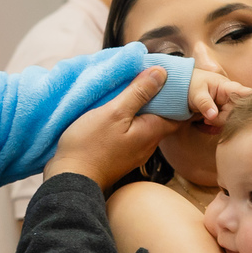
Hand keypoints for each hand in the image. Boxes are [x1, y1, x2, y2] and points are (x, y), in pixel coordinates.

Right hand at [45, 67, 180, 190]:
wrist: (71, 178)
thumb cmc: (91, 145)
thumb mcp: (115, 112)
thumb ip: (139, 93)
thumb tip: (162, 73)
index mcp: (152, 132)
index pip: (180, 113)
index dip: (180, 95)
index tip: (172, 78)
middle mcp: (148, 144)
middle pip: (163, 117)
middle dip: (160, 98)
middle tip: (151, 77)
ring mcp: (134, 152)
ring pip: (146, 124)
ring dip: (142, 108)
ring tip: (132, 89)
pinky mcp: (120, 155)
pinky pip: (132, 132)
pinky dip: (130, 118)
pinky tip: (118, 110)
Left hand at [188, 68, 251, 123]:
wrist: (181, 88)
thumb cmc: (191, 85)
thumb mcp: (196, 93)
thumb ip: (205, 103)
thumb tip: (213, 115)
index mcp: (227, 87)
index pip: (244, 92)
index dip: (251, 100)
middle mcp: (231, 97)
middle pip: (237, 112)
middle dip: (222, 119)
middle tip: (206, 120)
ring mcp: (227, 106)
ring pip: (230, 120)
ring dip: (217, 125)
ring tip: (204, 121)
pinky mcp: (222, 114)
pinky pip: (223, 125)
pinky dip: (214, 127)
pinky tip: (203, 125)